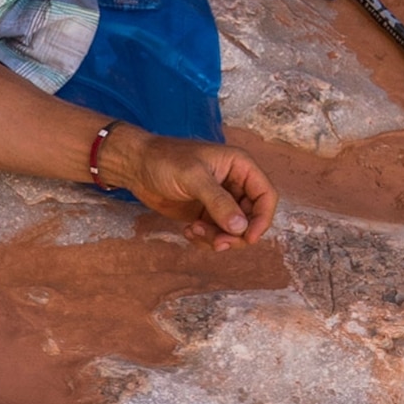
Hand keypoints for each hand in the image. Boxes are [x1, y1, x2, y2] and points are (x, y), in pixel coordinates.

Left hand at [113, 129, 277, 248]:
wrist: (136, 166)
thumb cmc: (165, 160)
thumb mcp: (194, 178)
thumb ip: (218, 202)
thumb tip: (240, 228)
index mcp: (240, 167)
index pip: (266, 196)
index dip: (262, 219)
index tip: (248, 238)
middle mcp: (235, 184)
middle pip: (252, 218)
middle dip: (236, 234)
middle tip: (217, 242)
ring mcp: (220, 201)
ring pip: (233, 230)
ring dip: (217, 238)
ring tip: (193, 231)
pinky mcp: (205, 213)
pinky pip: (216, 233)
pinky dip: (205, 239)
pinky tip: (188, 231)